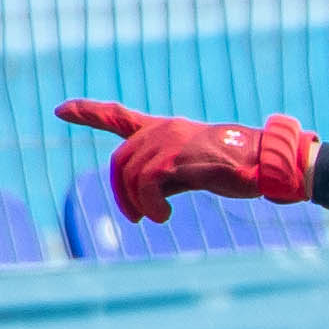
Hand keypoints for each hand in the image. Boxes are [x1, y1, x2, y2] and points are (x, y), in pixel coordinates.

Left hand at [53, 99, 318, 222]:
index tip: (61, 110)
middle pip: (120, 161)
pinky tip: (164, 216)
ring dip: (138, 204)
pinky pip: (146, 185)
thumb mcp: (193, 171)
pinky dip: (150, 206)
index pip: (118, 116)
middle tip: (137, 218)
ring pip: (130, 175)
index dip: (88, 113)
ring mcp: (170, 141)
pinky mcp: (178, 158)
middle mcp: (164, 129)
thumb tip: (144, 200)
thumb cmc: (237, 169)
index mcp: (166, 129)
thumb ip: (166, 177)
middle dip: (121, 193)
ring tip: (157, 218)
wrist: (267, 163)